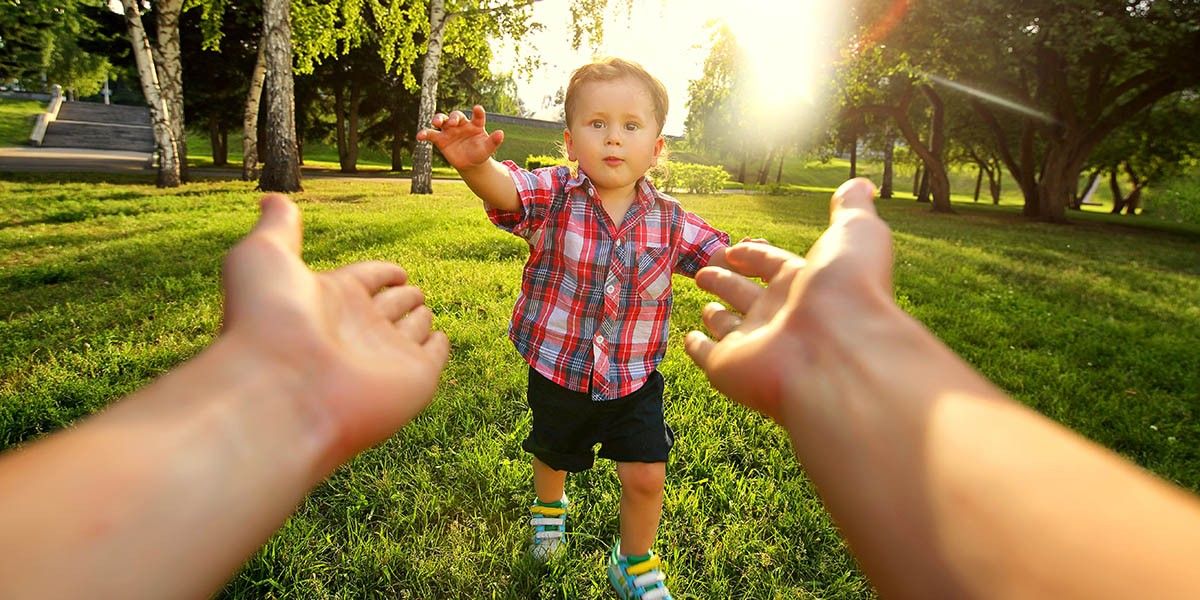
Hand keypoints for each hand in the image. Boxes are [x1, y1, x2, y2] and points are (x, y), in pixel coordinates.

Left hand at [221, 194, 449, 464]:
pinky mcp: (414, 379)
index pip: (365, 278)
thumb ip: (278, 226)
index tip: (395, 271)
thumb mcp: (264, 256)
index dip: (380, 272)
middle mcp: (358, 327)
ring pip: (412, 329)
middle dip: (403, 296)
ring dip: (421, 320)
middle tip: (414, 290)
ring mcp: (386, 354)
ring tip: (427, 311)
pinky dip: (439, 347)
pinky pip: (433, 357)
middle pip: (390, 305)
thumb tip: (272, 198)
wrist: (281, 391)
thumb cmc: (266, 322)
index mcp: (329, 297)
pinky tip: (441, 339)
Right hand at [416, 105, 504, 170]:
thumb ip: (493, 141)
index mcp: (475, 125)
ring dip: (438, 119)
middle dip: (454, 117)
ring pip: (442, 120)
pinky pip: (430, 134)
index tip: (478, 109)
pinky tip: (419, 136)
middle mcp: (461, 125)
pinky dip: (424, 134)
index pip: (477, 116)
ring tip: (436, 123)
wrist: (469, 163)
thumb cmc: (480, 153)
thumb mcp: (487, 149)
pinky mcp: (440, 139)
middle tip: (453, 122)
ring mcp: (450, 130)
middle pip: (456, 116)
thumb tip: (501, 133)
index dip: (478, 112)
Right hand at [684, 179, 892, 421]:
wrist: (838, 353)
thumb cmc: (848, 291)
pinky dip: (697, 348)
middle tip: (706, 270)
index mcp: (805, 284)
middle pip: (747, 294)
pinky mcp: (729, 367)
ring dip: (716, 315)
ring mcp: (755, 343)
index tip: (735, 248)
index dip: (753, 255)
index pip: (773, 265)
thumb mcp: (855, 233)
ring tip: (704, 304)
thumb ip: (852, 208)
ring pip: (729, 325)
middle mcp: (781, 315)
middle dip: (726, 280)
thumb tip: (860, 185)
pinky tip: (689, 340)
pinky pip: (708, 355)